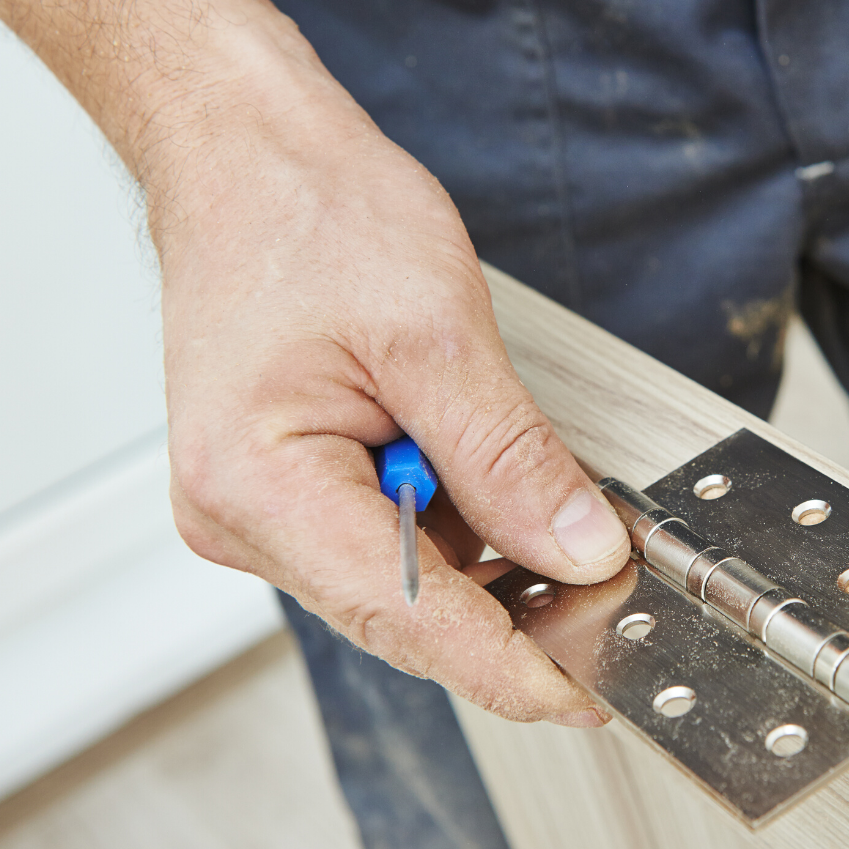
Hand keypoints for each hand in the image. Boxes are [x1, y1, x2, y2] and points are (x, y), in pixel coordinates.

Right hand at [159, 124, 628, 726]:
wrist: (244, 157)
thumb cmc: (306, 214)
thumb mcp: (436, 333)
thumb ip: (511, 460)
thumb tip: (581, 550)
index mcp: (256, 485)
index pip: (404, 617)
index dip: (509, 666)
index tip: (589, 691)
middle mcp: (240, 518)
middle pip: (402, 614)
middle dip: (510, 604)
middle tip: (608, 576)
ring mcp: (257, 512)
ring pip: (402, 583)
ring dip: (482, 556)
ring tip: (535, 488)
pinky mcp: (285, 494)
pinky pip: (386, 543)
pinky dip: (451, 526)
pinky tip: (485, 478)